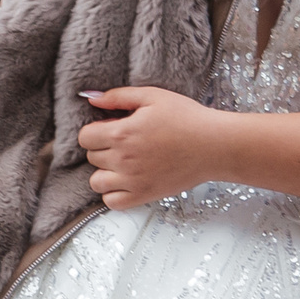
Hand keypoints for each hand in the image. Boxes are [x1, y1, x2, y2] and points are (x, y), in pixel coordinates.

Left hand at [79, 86, 223, 209]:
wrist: (214, 145)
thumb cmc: (187, 117)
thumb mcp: (152, 96)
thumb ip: (118, 96)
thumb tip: (91, 100)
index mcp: (122, 133)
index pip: (85, 137)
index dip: (96, 130)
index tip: (112, 127)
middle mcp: (123, 159)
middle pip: (91, 157)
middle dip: (103, 147)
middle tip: (125, 141)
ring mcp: (132, 181)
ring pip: (96, 182)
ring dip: (105, 171)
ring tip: (123, 162)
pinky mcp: (144, 196)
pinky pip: (111, 202)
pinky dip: (114, 193)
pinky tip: (127, 180)